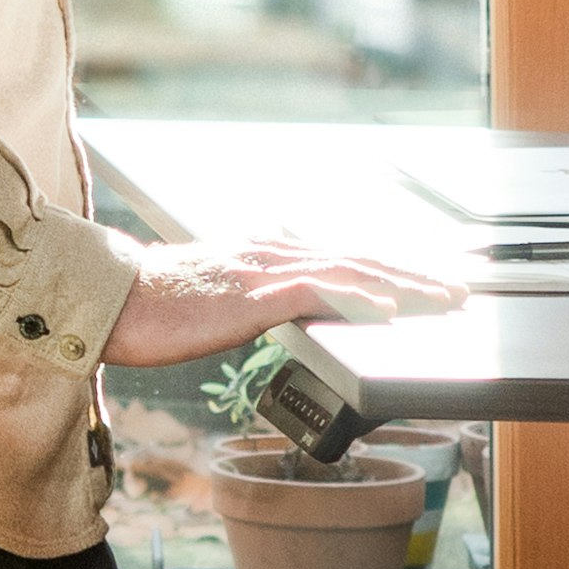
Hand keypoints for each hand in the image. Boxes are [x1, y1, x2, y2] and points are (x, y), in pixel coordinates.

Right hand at [97, 237, 456, 367]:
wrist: (109, 300)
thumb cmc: (150, 306)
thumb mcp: (211, 297)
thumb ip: (247, 296)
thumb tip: (269, 307)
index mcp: (265, 256)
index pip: (341, 260)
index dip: (388, 271)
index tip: (424, 283)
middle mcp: (273, 255)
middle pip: (359, 262)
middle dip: (413, 277)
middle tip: (459, 290)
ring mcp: (264, 273)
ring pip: (349, 273)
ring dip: (403, 287)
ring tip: (443, 301)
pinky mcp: (251, 296)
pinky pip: (315, 294)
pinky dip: (356, 300)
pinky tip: (387, 313)